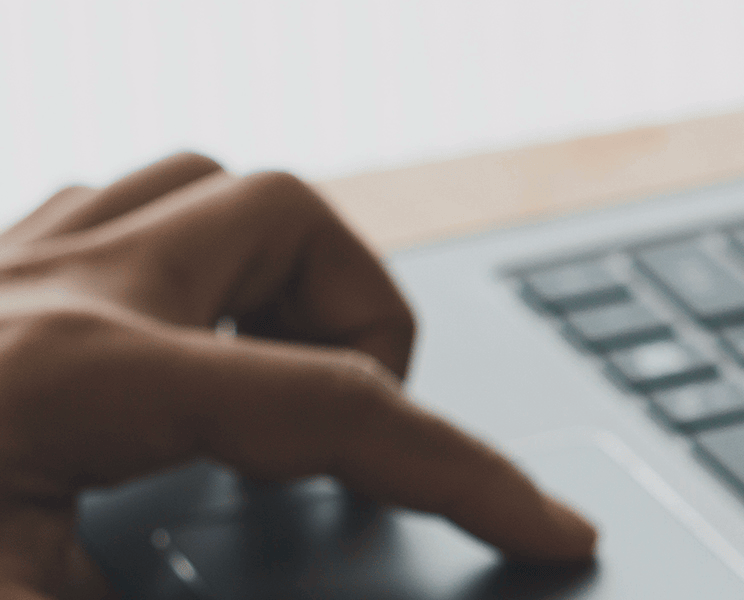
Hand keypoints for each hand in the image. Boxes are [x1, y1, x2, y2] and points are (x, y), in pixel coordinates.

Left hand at [0, 154, 596, 598]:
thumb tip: (287, 597)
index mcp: (71, 380)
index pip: (331, 404)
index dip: (466, 473)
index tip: (548, 527)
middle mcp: (44, 295)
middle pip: (284, 219)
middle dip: (369, 320)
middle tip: (361, 442)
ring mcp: (1, 273)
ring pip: (196, 190)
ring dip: (275, 276)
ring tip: (280, 393)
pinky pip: (110, 218)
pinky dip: (183, 277)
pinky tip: (177, 371)